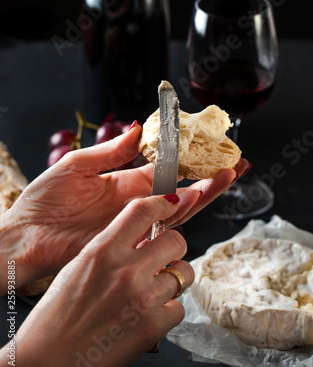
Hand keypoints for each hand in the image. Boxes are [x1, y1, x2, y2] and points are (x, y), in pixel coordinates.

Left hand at [0, 122, 249, 288]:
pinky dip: (178, 214)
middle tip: (235, 166)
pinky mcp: (129, 240)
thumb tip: (136, 126)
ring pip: (177, 208)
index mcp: (126, 183)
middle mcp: (137, 203)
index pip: (165, 169)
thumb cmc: (44, 202)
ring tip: (224, 177)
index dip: (189, 158)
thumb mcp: (77, 166)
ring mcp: (135, 223)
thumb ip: (110, 151)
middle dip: (209, 179)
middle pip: (181, 190)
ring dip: (202, 192)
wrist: (23, 237)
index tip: (210, 146)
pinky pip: (158, 228)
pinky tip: (193, 199)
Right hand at [1, 194, 193, 366]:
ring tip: (154, 290)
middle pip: (176, 240)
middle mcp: (126, 270)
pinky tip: (148, 316)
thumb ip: (113, 249)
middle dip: (173, 247)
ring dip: (173, 280)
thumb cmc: (56, 316)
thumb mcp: (80, 267)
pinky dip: (168, 311)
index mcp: (103, 251)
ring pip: (184, 273)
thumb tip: (144, 239)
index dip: (163, 203)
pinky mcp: (154, 327)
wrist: (47, 363)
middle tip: (163, 257)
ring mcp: (143, 299)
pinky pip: (178, 307)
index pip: (143, 211)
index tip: (171, 204)